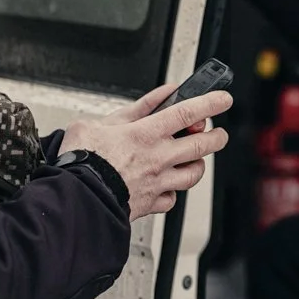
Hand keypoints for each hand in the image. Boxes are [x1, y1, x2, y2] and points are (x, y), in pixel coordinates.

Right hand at [61, 82, 231, 219]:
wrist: (76, 199)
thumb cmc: (81, 161)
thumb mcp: (98, 122)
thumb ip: (136, 109)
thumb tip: (160, 95)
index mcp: (146, 134)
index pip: (188, 112)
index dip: (211, 102)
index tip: (222, 99)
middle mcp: (158, 158)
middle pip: (202, 144)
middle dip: (216, 137)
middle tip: (217, 133)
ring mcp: (157, 183)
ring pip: (194, 174)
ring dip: (199, 164)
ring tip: (194, 159)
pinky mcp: (150, 204)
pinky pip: (172, 199)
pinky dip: (173, 193)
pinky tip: (167, 187)